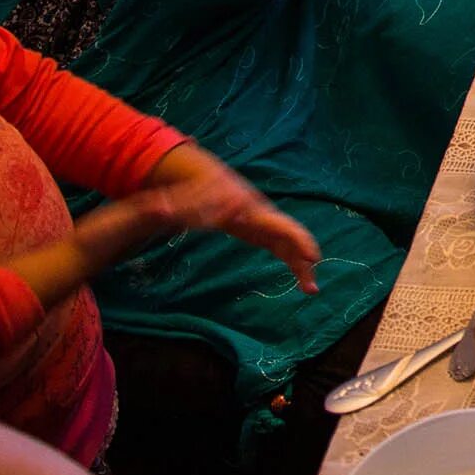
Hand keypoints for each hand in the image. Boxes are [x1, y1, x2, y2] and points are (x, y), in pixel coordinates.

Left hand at [136, 144, 321, 295]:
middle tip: (312, 286)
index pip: (277, 224)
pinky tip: (301, 282)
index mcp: (249, 210)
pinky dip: (294, 264)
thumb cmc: (194, 193)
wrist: (207, 183)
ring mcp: (265, 225)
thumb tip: (161, 210)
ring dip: (302, 265)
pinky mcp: (262, 234)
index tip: (310, 255)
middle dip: (305, 256)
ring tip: (311, 291)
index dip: (295, 238)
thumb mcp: (179, 203)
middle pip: (291, 235)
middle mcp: (263, 216)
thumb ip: (169, 207)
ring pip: (290, 245)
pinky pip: (283, 250)